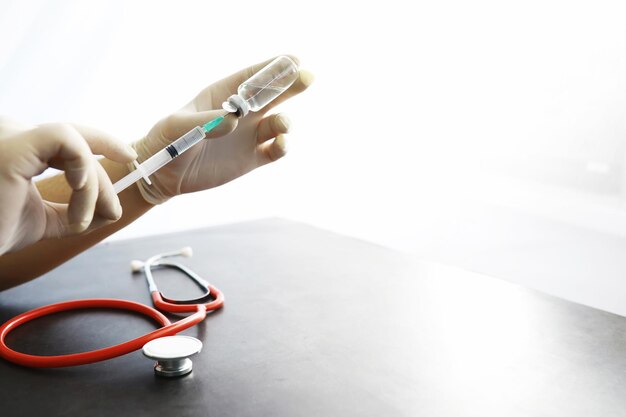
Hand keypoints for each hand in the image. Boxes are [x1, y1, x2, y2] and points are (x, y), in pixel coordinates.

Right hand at [0, 118, 136, 253]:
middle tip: (112, 211)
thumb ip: (75, 211)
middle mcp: (15, 136)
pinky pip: (70, 143)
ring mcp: (13, 137)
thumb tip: (112, 210)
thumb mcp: (44, 221)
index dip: (103, 140)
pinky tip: (80, 192)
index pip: (69, 137)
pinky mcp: (16, 145)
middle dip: (104, 179)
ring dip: (94, 186)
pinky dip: (84, 171)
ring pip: (79, 144)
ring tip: (81, 220)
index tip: (128, 156)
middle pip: (80, 141)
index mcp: (21, 151)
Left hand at [132, 55, 313, 203]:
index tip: (293, 60)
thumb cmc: (166, 141)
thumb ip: (205, 121)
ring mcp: (249, 136)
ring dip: (284, 122)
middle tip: (308, 77)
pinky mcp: (252, 159)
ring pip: (278, 123)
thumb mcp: (177, 126)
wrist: (164, 174)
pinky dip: (282, 146)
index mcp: (223, 95)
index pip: (252, 77)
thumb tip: (235, 121)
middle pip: (272, 95)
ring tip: (280, 125)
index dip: (273, 68)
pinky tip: (279, 144)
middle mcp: (241, 113)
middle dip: (291, 85)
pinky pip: (275, 150)